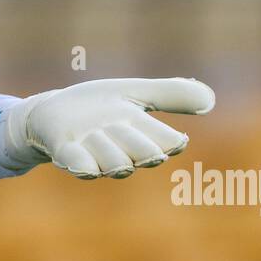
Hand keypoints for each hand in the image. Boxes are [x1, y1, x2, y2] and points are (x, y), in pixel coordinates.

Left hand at [0, 77, 215, 179]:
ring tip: (92, 129)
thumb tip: (210, 98)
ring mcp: (95, 159)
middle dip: (136, 138)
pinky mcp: (68, 159)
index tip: (175, 139)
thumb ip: (170, 94)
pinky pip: (83, 168)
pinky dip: (84, 164)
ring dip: (106, 142)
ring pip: (116, 162)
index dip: (170, 142)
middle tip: (118, 123)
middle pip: (145, 155)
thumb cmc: (95, 105)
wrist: (49, 112)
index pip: (168, 145)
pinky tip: (82, 162)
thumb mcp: (134, 91)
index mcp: (141, 138)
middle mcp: (122, 154)